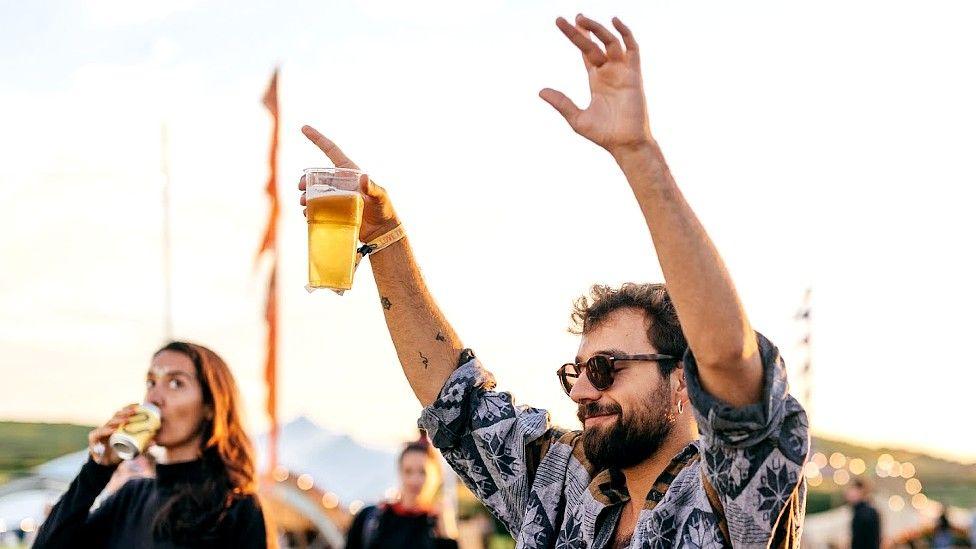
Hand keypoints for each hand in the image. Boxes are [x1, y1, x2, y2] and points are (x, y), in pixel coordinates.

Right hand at [88, 405, 137, 465]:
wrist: (107, 465)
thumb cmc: (121, 453)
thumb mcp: (134, 449)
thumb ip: (143, 446)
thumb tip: (154, 442)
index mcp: (118, 426)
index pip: (122, 413)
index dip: (129, 408)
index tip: (138, 404)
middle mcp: (109, 427)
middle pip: (116, 415)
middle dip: (126, 412)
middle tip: (135, 411)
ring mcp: (101, 432)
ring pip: (108, 422)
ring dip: (117, 420)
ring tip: (126, 420)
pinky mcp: (93, 439)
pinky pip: (97, 433)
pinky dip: (104, 431)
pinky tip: (112, 430)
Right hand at [299, 125, 399, 242]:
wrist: (382, 232)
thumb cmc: (384, 211)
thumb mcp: (380, 197)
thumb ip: (373, 188)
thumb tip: (364, 177)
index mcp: (350, 173)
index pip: (331, 151)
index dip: (317, 139)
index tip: (304, 128)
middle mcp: (341, 182)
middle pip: (318, 175)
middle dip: (306, 179)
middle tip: (301, 187)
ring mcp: (336, 197)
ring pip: (314, 192)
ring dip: (306, 196)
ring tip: (303, 203)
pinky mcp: (333, 211)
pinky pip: (316, 208)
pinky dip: (309, 210)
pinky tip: (308, 214)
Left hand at [539, 15, 652, 155]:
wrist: (625, 144)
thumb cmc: (604, 134)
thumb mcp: (577, 118)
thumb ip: (561, 103)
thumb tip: (540, 91)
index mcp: (596, 80)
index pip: (585, 52)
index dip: (576, 37)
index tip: (563, 23)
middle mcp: (609, 72)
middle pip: (595, 44)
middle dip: (584, 30)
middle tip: (572, 17)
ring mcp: (622, 72)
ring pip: (611, 42)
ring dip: (598, 30)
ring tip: (582, 19)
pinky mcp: (634, 75)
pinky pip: (633, 49)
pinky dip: (626, 34)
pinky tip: (615, 21)